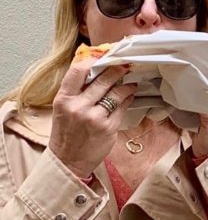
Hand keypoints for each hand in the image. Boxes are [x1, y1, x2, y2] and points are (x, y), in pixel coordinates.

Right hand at [50, 59, 137, 177]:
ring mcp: (94, 117)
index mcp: (63, 99)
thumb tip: (95, 71)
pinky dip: (128, 99)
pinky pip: (122, 108)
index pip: (78, 71)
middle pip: (102, 80)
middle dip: (117, 70)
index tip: (104, 58)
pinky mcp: (108, 127)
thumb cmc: (66, 133)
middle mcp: (78, 106)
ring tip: (131, 82)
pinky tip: (130, 96)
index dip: (93, 61)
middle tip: (125, 66)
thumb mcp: (63, 109)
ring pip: (116, 93)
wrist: (68, 161)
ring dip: (126, 85)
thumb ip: (76, 92)